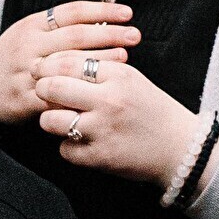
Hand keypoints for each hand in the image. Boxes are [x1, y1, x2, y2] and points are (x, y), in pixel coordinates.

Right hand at [0, 2, 136, 123]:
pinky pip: (56, 96)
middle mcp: (29, 46)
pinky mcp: (25, 99)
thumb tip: (103, 17)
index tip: (128, 13)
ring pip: (68, 65)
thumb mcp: (30, 34)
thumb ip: (59, 27)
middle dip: (109, 33)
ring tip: (125, 56)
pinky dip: (80, 91)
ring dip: (100, 60)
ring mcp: (26, 72)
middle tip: (135, 34)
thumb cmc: (16, 58)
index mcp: (32, 25)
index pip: (72, 12)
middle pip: (75, 36)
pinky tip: (100, 89)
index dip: (102, 10)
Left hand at [32, 51, 199, 184]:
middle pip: (52, 87)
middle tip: (42, 92)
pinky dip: (68, 146)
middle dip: (41, 89)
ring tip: (60, 119)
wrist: (179, 147)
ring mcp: (102, 130)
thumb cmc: (151, 110)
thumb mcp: (130, 79)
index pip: (67, 62)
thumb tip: (55, 64)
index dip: (46, 65)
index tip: (40, 69)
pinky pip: (64, 149)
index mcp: (118, 75)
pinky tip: (81, 141)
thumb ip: (97, 69)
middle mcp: (109, 100)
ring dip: (49, 119)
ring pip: (50, 120)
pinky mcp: (99, 157)